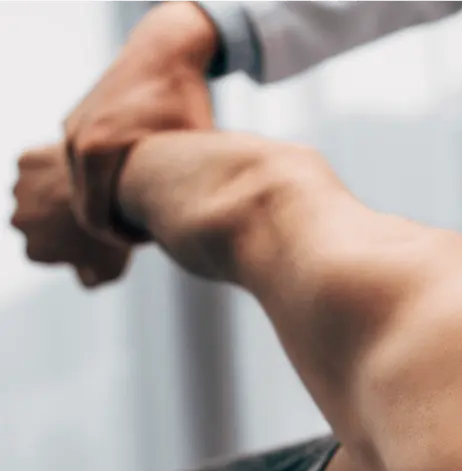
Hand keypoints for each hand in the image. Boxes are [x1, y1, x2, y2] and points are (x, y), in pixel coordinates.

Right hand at [11, 143, 130, 287]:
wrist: (118, 190)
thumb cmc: (117, 234)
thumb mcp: (110, 270)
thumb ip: (90, 280)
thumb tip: (85, 279)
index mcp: (34, 251)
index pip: (47, 249)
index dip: (68, 242)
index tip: (88, 234)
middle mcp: (19, 222)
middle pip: (36, 220)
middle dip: (54, 217)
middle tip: (86, 210)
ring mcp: (20, 191)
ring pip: (32, 191)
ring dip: (49, 191)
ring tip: (82, 189)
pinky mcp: (26, 162)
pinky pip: (36, 164)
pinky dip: (51, 165)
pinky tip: (77, 170)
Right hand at [63, 1, 216, 242]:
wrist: (164, 52)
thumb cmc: (186, 102)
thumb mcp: (191, 150)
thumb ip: (187, 190)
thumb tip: (203, 233)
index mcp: (98, 153)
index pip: (95, 220)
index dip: (123, 239)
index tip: (151, 240)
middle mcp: (76, 142)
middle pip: (86, 206)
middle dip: (116, 223)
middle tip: (150, 228)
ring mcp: (71, 130)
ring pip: (84, 186)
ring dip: (110, 201)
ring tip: (146, 204)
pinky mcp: (75, 122)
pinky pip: (84, 165)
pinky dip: (104, 179)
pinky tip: (137, 179)